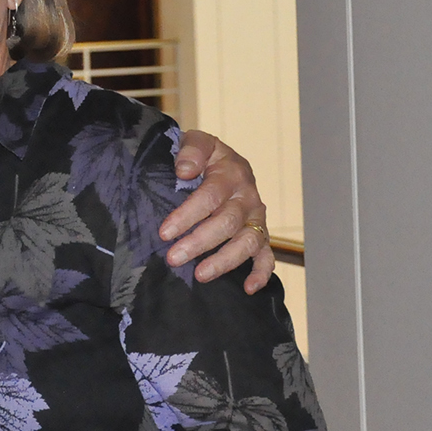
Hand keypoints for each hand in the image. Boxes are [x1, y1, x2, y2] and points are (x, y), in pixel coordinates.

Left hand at [162, 130, 272, 292]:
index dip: (187, 215)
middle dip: (199, 242)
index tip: (165, 232)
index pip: (209, 197)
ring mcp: (256, 217)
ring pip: (247, 242)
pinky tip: (248, 288)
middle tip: (174, 258)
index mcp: (231, 173)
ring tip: (200, 275)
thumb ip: (191, 149)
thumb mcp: (196, 142)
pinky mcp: (260, 234)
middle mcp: (247, 197)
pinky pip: (266, 256)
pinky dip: (261, 273)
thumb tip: (184, 170)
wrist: (221, 162)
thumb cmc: (203, 156)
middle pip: (227, 223)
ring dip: (225, 260)